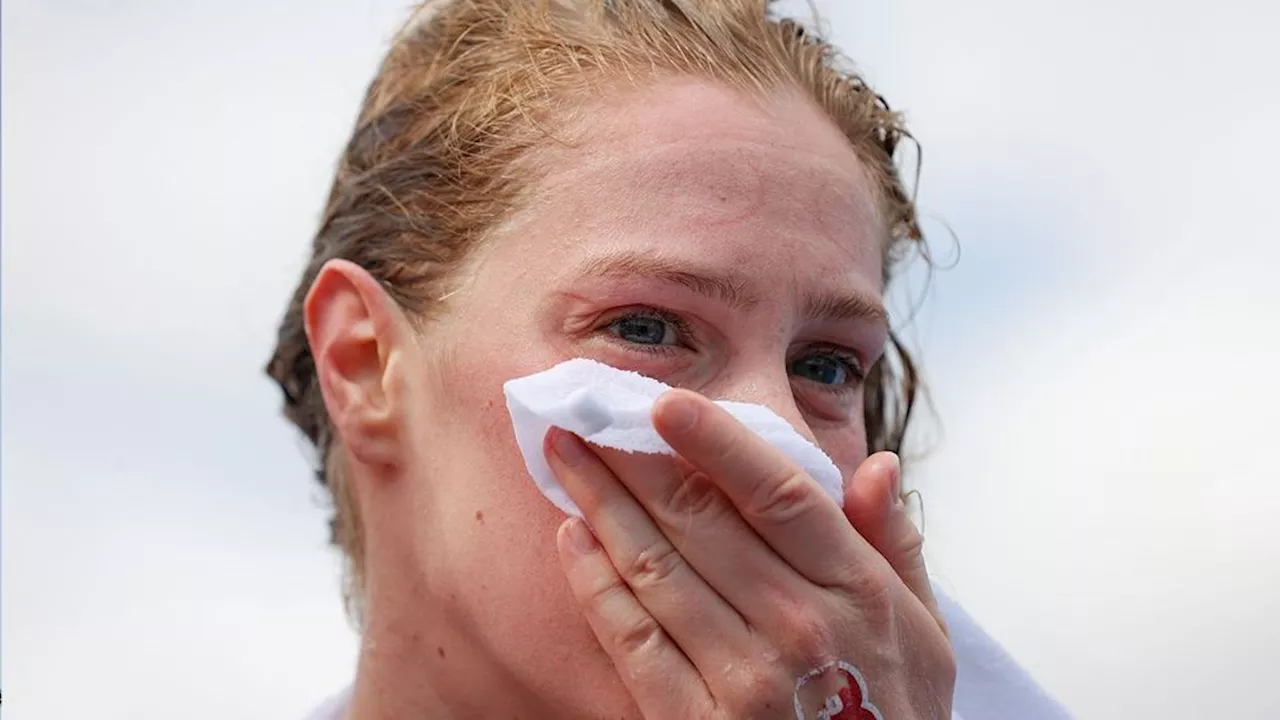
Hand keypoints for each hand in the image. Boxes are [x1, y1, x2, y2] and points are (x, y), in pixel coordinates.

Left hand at [545, 389, 954, 718]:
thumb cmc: (894, 715)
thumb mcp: (928, 635)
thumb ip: (896, 546)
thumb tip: (879, 466)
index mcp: (857, 591)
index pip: (777, 492)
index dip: (715, 440)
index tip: (664, 402)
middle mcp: (799, 627)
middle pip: (699, 519)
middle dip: (632, 458)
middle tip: (585, 415)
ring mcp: (744, 679)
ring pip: (654, 567)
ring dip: (600, 503)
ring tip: (565, 458)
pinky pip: (631, 639)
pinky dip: (593, 582)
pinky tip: (571, 537)